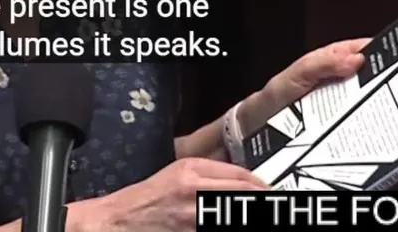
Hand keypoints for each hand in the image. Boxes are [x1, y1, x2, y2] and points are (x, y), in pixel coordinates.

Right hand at [69, 157, 267, 231]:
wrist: (119, 222)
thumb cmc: (148, 198)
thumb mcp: (176, 173)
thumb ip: (209, 173)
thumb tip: (243, 180)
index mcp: (192, 173)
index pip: (241, 178)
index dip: (263, 188)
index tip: (274, 193)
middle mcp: (195, 194)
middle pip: (244, 197)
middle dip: (266, 202)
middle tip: (278, 205)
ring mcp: (193, 220)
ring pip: (235, 214)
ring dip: (250, 213)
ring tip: (267, 212)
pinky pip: (220, 224)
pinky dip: (232, 221)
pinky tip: (234, 220)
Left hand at [238, 38, 370, 133]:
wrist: (253, 131)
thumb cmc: (273, 97)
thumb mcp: (294, 76)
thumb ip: (320, 64)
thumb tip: (357, 58)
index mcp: (329, 62)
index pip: (363, 51)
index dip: (383, 51)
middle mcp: (338, 82)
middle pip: (371, 79)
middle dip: (390, 82)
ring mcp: (340, 105)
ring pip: (369, 102)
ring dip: (382, 105)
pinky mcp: (339, 126)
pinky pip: (359, 123)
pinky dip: (370, 125)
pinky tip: (380, 130)